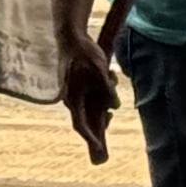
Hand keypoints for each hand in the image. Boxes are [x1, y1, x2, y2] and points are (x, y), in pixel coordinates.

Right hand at [58, 33, 118, 164]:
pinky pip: (90, 95)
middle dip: (99, 120)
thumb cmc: (84, 54)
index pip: (80, 125)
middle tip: (109, 119)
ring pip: (90, 104)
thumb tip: (114, 106)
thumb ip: (107, 91)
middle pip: (85, 118)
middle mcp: (71, 98)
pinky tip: (109, 76)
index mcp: (73, 98)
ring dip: (103, 100)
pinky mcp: (77, 84)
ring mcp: (73, 91)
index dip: (90, 139)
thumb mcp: (100, 73)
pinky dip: (101, 91)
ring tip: (112, 82)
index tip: (98, 150)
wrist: (71, 36)